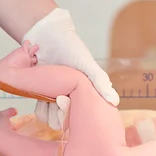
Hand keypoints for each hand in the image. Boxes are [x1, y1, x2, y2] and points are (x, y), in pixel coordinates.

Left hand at [23, 8, 119, 129]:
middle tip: (59, 99)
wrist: (45, 35)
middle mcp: (70, 98)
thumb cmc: (70, 47)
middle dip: (61, 115)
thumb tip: (115, 102)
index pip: (83, 114)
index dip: (76, 116)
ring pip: (52, 119)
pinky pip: (40, 111)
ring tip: (49, 98)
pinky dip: (40, 108)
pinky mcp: (40, 94)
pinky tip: (41, 96)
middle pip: (66, 121)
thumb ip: (100, 81)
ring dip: (49, 113)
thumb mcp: (87, 64)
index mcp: (84, 93)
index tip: (69, 103)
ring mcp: (54, 97)